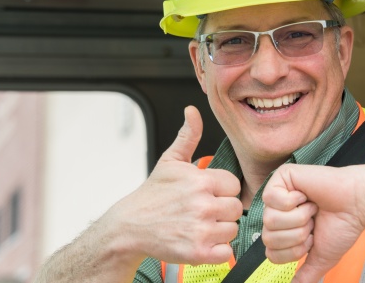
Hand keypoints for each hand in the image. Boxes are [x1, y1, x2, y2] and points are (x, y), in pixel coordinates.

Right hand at [101, 106, 241, 265]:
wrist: (129, 227)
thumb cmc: (152, 196)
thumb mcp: (170, 161)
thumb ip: (188, 136)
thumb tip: (193, 112)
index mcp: (201, 181)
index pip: (233, 185)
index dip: (222, 190)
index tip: (207, 194)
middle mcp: (203, 205)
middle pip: (235, 208)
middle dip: (222, 211)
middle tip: (202, 212)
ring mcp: (202, 230)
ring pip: (231, 230)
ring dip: (219, 230)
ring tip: (199, 226)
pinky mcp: (199, 252)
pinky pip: (226, 252)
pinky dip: (216, 250)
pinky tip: (200, 241)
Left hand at [262, 164, 364, 282]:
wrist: (357, 203)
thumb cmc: (342, 224)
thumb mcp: (321, 256)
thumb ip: (306, 274)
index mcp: (285, 229)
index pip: (271, 253)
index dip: (295, 251)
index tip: (313, 237)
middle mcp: (278, 212)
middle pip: (268, 237)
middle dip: (298, 234)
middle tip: (314, 220)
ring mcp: (278, 194)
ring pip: (270, 219)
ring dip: (299, 217)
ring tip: (312, 208)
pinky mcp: (282, 177)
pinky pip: (272, 198)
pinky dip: (294, 201)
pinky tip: (307, 195)